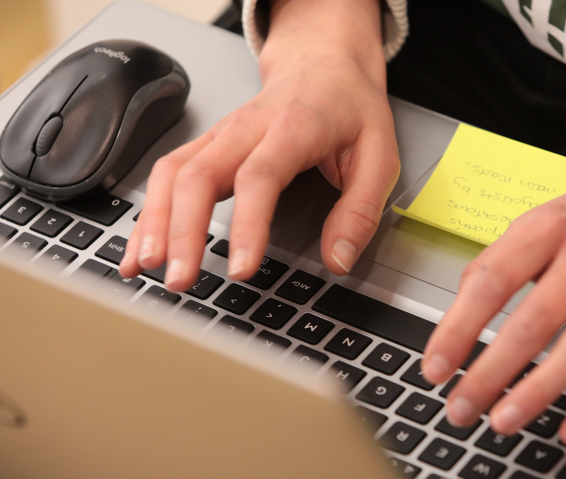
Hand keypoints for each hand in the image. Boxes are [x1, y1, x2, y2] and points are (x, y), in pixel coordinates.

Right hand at [119, 0, 397, 289]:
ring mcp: (220, 137)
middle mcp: (246, 129)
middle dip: (183, 231)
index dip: (247, 225)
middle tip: (182, 279)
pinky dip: (148, 214)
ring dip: (155, 223)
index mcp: (293, 129)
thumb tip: (339, 260)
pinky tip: (139, 250)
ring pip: (172, 174)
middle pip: (199, 176)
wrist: (323, 64)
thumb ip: (360, 210)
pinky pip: (166, 177)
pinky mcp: (207, 147)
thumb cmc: (349, 109)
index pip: (259, 177)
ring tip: (147, 270)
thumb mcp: (379, 157)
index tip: (240, 268)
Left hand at [420, 166, 565, 445]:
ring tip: (503, 422)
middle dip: (489, 374)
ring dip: (537, 392)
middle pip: (530, 324)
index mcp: (550, 227)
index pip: (491, 282)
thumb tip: (463, 301)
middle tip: (460, 408)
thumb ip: (506, 255)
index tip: (435, 367)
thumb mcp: (551, 214)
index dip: (457, 329)